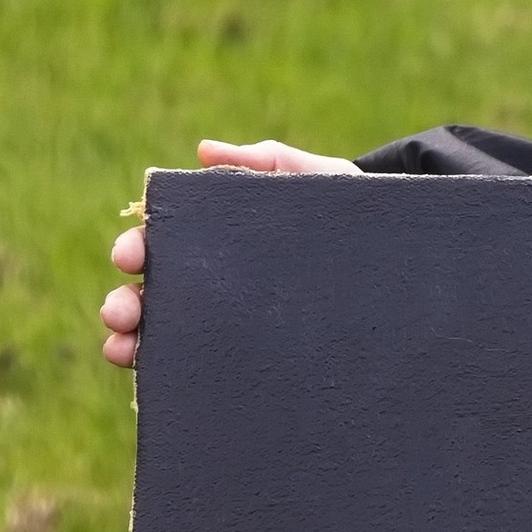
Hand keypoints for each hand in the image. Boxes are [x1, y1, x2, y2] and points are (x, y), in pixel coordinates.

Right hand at [99, 137, 358, 370]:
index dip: (138, 247)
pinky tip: (148, 380)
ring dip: (129, 342)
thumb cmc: (358, 221)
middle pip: (154, 294)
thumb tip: (204, 151)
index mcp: (222, 241)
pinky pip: (195, 374)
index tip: (129, 254)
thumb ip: (273, 162)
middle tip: (120, 310)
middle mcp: (217, 287)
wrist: (411, 275)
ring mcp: (228, 328)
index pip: (165, 243)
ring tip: (121, 347)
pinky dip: (158, 377)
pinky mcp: (249, 364)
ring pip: (163, 337)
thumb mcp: (325, 184)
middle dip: (124, 301)